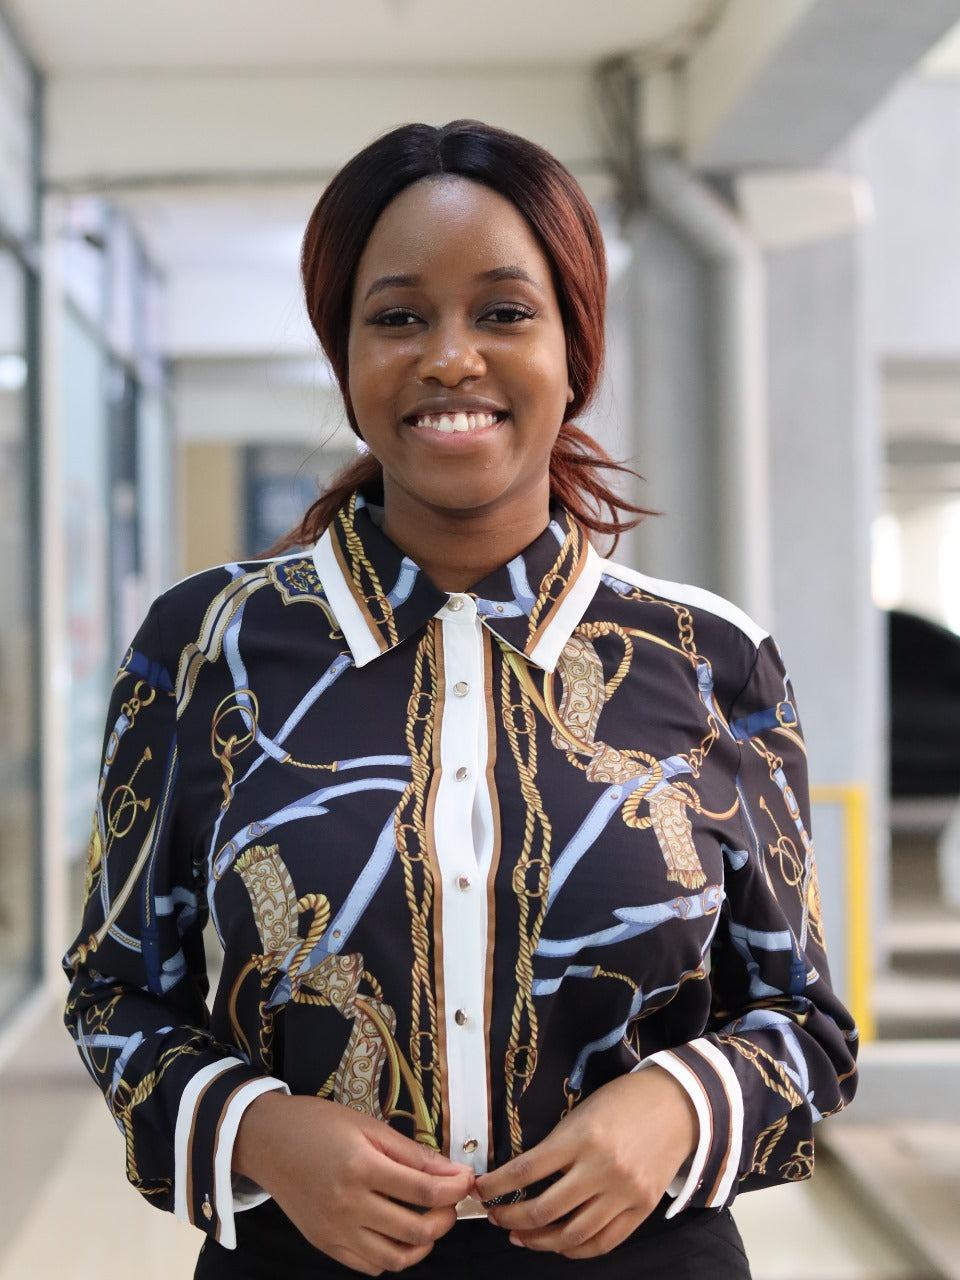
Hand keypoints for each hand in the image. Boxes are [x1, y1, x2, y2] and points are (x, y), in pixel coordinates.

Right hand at [233, 1092, 474, 1274]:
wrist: (267, 1141)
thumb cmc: (316, 1125)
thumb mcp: (367, 1126)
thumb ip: (411, 1152)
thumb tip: (452, 1170)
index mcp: (360, 1167)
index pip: (425, 1190)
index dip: (456, 1187)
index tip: (467, 1179)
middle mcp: (348, 1205)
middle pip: (417, 1230)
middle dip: (447, 1217)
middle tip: (450, 1199)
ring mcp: (336, 1230)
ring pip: (397, 1257)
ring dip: (424, 1243)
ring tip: (429, 1218)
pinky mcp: (326, 1244)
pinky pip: (370, 1265)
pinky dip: (393, 1255)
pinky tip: (398, 1232)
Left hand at [474, 1067, 696, 1259]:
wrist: (678, 1105)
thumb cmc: (624, 1101)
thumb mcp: (583, 1111)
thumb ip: (557, 1144)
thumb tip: (521, 1174)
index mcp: (581, 1137)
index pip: (526, 1170)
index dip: (496, 1185)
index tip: (479, 1190)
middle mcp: (602, 1168)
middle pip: (544, 1210)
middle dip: (510, 1219)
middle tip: (495, 1217)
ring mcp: (623, 1193)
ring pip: (571, 1235)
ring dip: (538, 1241)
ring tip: (520, 1237)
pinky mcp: (641, 1209)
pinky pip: (603, 1242)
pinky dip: (576, 1250)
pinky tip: (558, 1244)